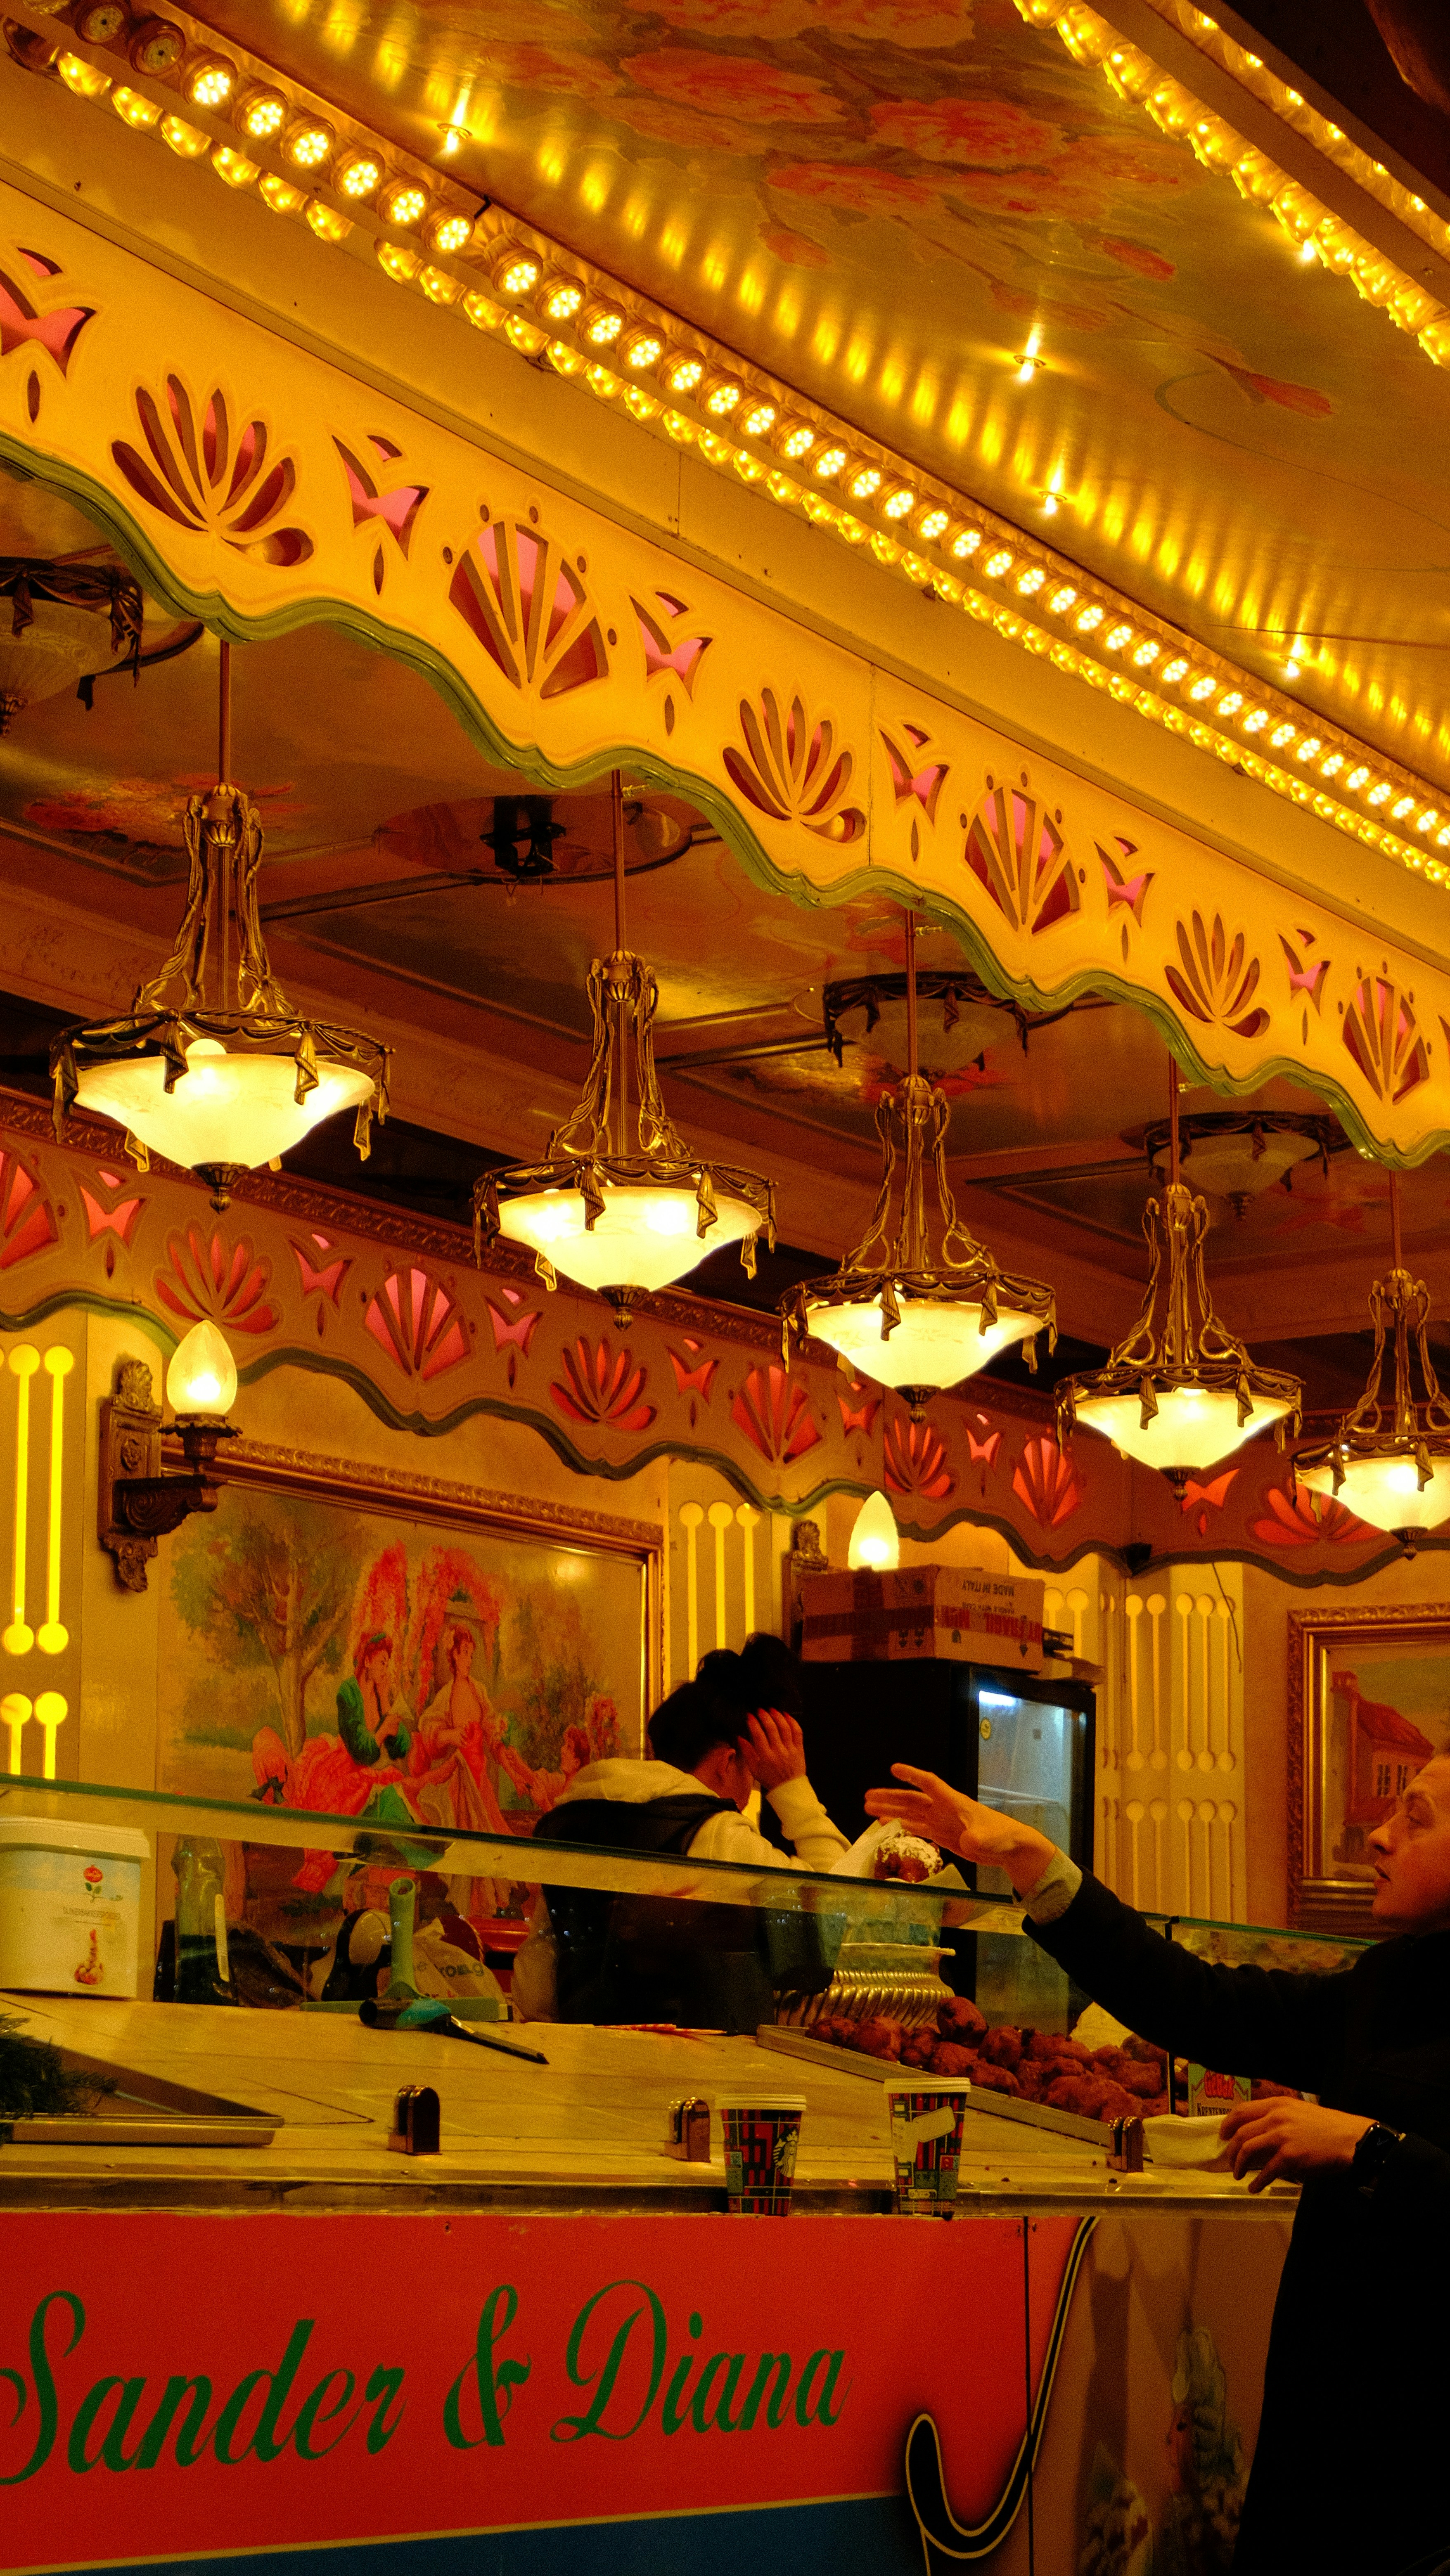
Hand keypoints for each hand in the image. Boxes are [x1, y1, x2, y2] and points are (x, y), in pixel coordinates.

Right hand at [742, 1709, 805, 1792]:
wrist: (789, 1789)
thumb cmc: (771, 1780)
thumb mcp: (754, 1770)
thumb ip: (747, 1753)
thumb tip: (740, 1738)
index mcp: (766, 1757)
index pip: (758, 1735)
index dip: (753, 1723)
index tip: (749, 1716)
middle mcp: (778, 1752)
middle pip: (772, 1729)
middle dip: (764, 1716)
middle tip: (760, 1711)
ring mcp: (790, 1750)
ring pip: (785, 1728)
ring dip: (777, 1716)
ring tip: (772, 1710)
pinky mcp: (799, 1749)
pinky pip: (797, 1732)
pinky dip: (792, 1722)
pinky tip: (786, 1716)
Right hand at [864, 1764, 1056, 1895]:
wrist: (1010, 1849)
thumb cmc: (1003, 1837)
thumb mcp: (990, 1839)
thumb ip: (979, 1839)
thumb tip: (968, 1841)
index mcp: (954, 1803)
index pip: (930, 1784)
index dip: (913, 1776)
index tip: (894, 1768)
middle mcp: (944, 1809)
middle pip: (912, 1799)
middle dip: (890, 1798)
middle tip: (867, 1798)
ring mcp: (942, 1822)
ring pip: (911, 1813)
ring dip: (891, 1811)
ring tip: (868, 1810)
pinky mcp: (943, 1835)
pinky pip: (918, 1828)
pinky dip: (903, 1826)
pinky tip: (889, 1826)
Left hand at [1219, 2098, 1372, 2192]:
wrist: (1351, 2139)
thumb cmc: (1328, 2126)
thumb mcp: (1299, 2112)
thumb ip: (1278, 2118)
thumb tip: (1259, 2134)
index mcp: (1278, 2104)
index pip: (1242, 2110)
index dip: (1228, 2123)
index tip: (1223, 2135)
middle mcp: (1276, 2117)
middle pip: (1240, 2132)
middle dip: (1231, 2149)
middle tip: (1229, 2161)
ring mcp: (1281, 2136)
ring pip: (1247, 2150)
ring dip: (1239, 2165)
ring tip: (1238, 2175)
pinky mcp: (1289, 2156)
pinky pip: (1266, 2171)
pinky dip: (1257, 2181)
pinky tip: (1255, 2188)